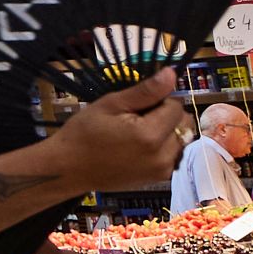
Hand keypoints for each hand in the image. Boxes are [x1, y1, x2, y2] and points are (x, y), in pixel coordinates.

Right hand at [56, 69, 186, 191]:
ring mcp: (162, 170)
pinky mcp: (158, 178)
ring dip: (167, 132)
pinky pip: (174, 155)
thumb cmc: (84, 133)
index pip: (176, 106)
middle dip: (167, 116)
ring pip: (182, 140)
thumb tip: (171, 74)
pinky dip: (163, 148)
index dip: (159, 100)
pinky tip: (141, 147)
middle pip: (183, 124)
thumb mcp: (110, 104)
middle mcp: (162, 155)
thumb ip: (145, 91)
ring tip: (138, 133)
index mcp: (150, 135)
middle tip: (137, 118)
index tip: (137, 105)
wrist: (69, 168)